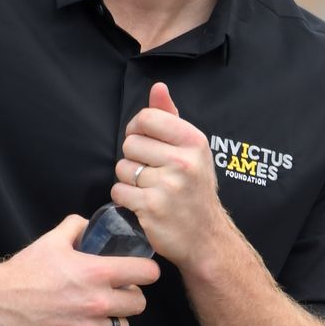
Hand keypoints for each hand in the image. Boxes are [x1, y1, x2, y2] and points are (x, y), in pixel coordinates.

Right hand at [0, 214, 158, 325]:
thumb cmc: (24, 272)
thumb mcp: (51, 241)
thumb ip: (75, 227)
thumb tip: (88, 224)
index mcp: (97, 273)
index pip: (146, 273)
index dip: (146, 271)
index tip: (140, 272)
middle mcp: (99, 302)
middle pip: (139, 304)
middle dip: (131, 297)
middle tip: (117, 293)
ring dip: (115, 320)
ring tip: (100, 313)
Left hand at [111, 83, 235, 273]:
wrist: (206, 237)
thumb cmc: (195, 191)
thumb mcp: (191, 151)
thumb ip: (171, 117)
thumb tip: (158, 87)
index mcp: (194, 142)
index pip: (146, 118)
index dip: (138, 130)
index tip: (146, 144)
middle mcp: (183, 161)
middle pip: (130, 143)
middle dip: (133, 158)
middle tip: (151, 173)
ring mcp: (168, 185)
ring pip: (122, 168)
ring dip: (128, 180)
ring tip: (149, 189)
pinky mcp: (151, 207)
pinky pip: (119, 191)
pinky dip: (125, 198)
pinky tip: (143, 203)